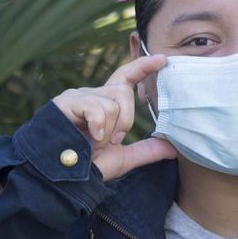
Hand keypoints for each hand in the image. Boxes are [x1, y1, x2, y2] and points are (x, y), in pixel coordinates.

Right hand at [51, 54, 177, 181]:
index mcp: (104, 103)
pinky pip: (97, 108)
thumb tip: (173, 148)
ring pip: (112, 103)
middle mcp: (91, 94)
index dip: (143, 66)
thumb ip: (147, 150)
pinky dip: (99, 127)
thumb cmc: (89, 166)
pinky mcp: (66, 103)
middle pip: (123, 90)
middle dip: (126, 119)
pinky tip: (90, 138)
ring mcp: (77, 97)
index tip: (163, 59)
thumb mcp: (124, 158)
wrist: (64, 179)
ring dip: (108, 130)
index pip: (126, 77)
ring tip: (94, 142)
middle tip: (115, 140)